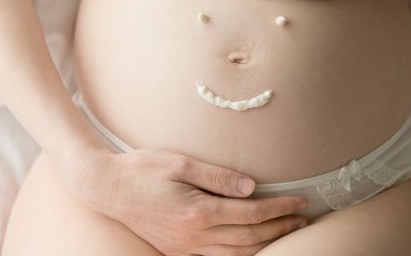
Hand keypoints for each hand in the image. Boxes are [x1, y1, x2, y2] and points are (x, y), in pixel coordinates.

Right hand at [65, 147, 308, 255]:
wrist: (108, 188)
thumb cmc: (143, 169)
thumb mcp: (181, 164)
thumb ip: (218, 176)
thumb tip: (251, 187)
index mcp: (198, 212)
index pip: (250, 214)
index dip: (279, 208)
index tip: (300, 202)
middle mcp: (193, 236)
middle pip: (249, 238)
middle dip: (279, 229)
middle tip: (302, 220)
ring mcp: (184, 248)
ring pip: (235, 254)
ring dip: (264, 245)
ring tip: (285, 233)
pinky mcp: (176, 251)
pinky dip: (240, 255)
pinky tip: (251, 247)